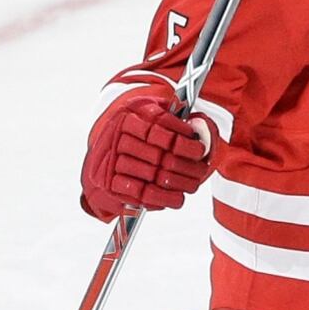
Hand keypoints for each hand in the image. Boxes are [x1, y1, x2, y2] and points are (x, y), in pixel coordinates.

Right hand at [80, 88, 214, 220]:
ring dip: (176, 182)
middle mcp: (116, 135)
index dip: (182, 138)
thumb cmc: (140, 129)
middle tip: (201, 170)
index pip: (159, 123)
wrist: (109, 148)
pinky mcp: (107, 181)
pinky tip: (177, 197)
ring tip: (193, 185)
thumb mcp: (156, 112)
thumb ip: (176, 116)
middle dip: (184, 164)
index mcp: (130, 114)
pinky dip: (161, 197)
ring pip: (149, 173)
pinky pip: (136, 192)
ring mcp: (109, 160)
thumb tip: (199, 125)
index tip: (199, 149)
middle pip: (156, 153)